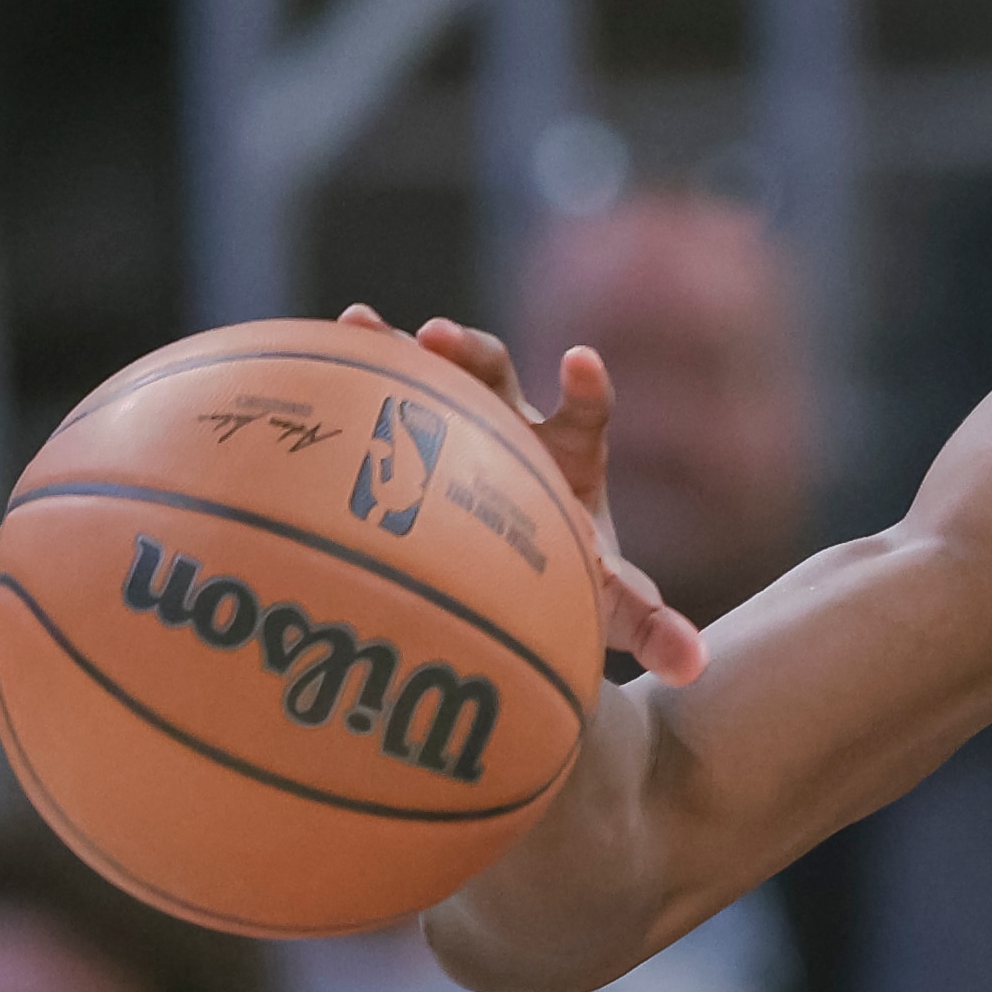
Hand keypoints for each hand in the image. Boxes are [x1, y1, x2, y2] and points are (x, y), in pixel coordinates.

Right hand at [339, 306, 705, 687]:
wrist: (527, 580)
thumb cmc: (574, 584)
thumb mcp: (611, 607)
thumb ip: (652, 626)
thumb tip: (694, 666)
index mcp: (572, 457)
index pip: (585, 414)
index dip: (584, 388)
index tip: (581, 362)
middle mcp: (513, 427)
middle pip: (495, 374)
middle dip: (469, 350)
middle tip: (437, 335)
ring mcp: (456, 425)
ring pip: (426, 377)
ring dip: (397, 349)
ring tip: (358, 325)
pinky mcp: (409, 443)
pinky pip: (377, 409)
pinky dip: (347, 388)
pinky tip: (297, 371)